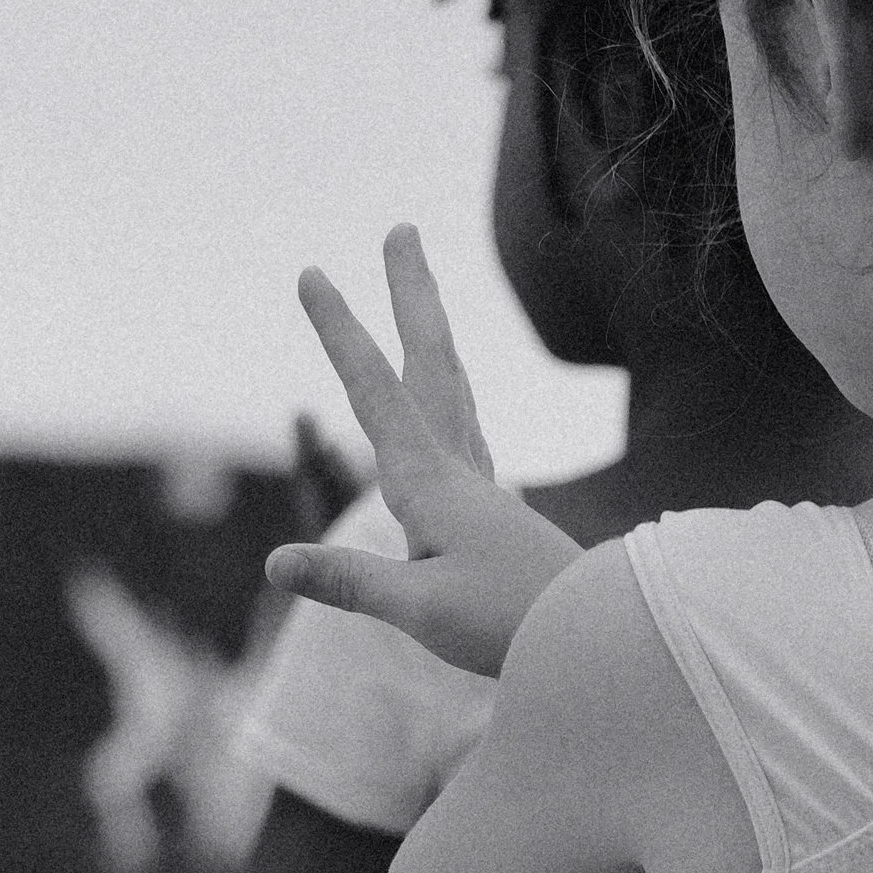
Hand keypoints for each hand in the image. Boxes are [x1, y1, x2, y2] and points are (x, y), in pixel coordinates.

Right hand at [265, 226, 580, 677]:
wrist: (597, 643)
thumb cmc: (512, 627)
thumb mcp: (421, 612)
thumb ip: (350, 581)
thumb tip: (275, 563)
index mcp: (431, 483)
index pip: (376, 392)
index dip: (341, 332)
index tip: (313, 272)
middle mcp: (459, 471)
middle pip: (432, 363)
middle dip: (411, 295)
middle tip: (402, 230)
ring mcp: (482, 490)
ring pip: (452, 391)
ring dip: (430, 337)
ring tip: (420, 300)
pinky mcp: (493, 516)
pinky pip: (463, 434)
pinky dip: (448, 400)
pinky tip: (449, 414)